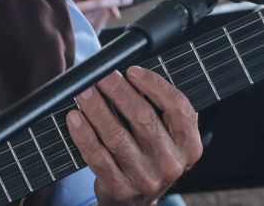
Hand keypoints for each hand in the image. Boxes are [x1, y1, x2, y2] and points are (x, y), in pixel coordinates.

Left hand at [66, 67, 201, 204]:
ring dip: (97, 109)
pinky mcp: (121, 189)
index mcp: (188, 145)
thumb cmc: (148, 154)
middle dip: (118, 91)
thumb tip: (127, 74)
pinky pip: (98, 158)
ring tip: (83, 92)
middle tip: (100, 75)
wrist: (136, 200)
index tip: (132, 71)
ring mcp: (146, 178)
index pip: (178, 108)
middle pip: (143, 118)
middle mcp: (171, 163)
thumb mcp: (165, 135)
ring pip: (117, 137)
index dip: (155, 85)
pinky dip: (84, 135)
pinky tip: (75, 118)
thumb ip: (156, 108)